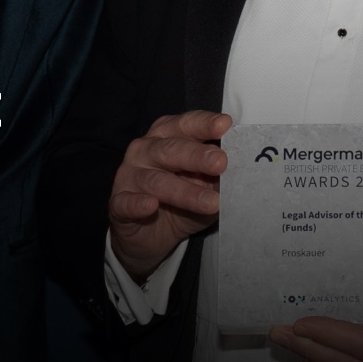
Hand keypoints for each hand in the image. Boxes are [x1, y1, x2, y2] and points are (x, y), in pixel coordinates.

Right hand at [108, 110, 230, 281]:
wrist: (150, 237)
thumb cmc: (182, 201)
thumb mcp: (207, 188)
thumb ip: (220, 178)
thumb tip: (244, 172)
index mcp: (168, 136)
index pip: (186, 124)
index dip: (205, 124)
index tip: (226, 125)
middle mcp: (145, 150)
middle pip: (171, 149)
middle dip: (197, 156)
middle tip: (221, 163)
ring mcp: (128, 175)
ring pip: (156, 180)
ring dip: (184, 191)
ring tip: (211, 202)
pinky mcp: (118, 203)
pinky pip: (126, 202)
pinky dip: (138, 203)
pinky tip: (151, 205)